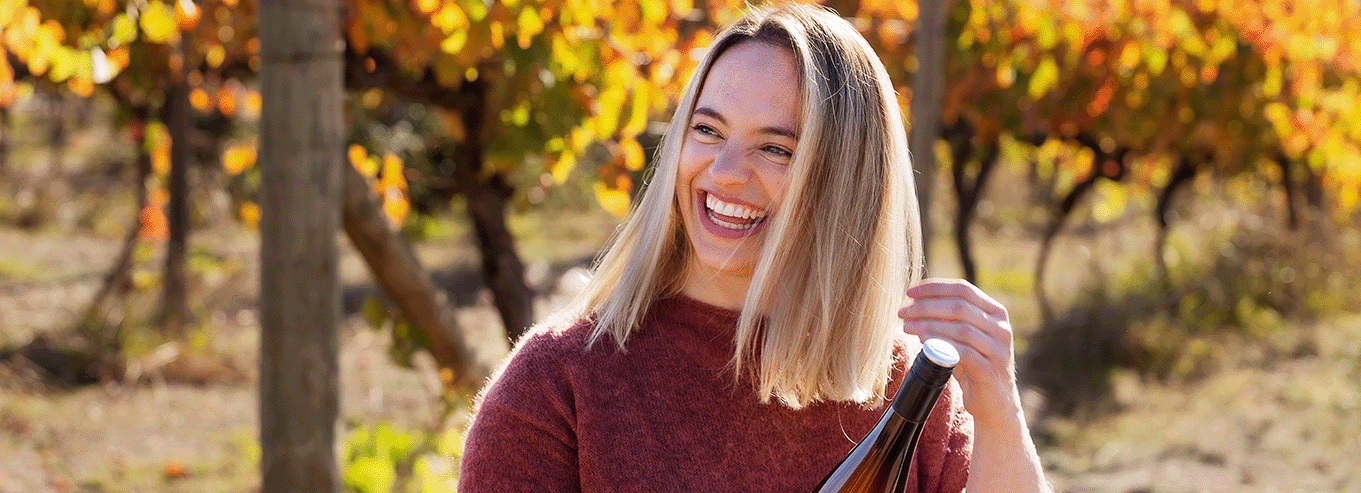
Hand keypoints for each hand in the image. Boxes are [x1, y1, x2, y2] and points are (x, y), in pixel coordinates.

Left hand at [898, 278, 1022, 428]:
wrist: (994, 403)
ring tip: (906, 326)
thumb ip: (947, 320)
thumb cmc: (972, 366)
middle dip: (926, 306)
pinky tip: (923, 342)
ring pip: (960, 328)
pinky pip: (963, 352)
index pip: (963, 289)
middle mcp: (1001, 327)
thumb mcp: (962, 338)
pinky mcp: (990, 370)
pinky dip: (941, 344)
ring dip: (928, 325)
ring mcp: (998, 349)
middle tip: (902, 312)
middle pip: (959, 306)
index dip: (934, 288)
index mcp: (995, 312)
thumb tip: (913, 304)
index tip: (910, 292)